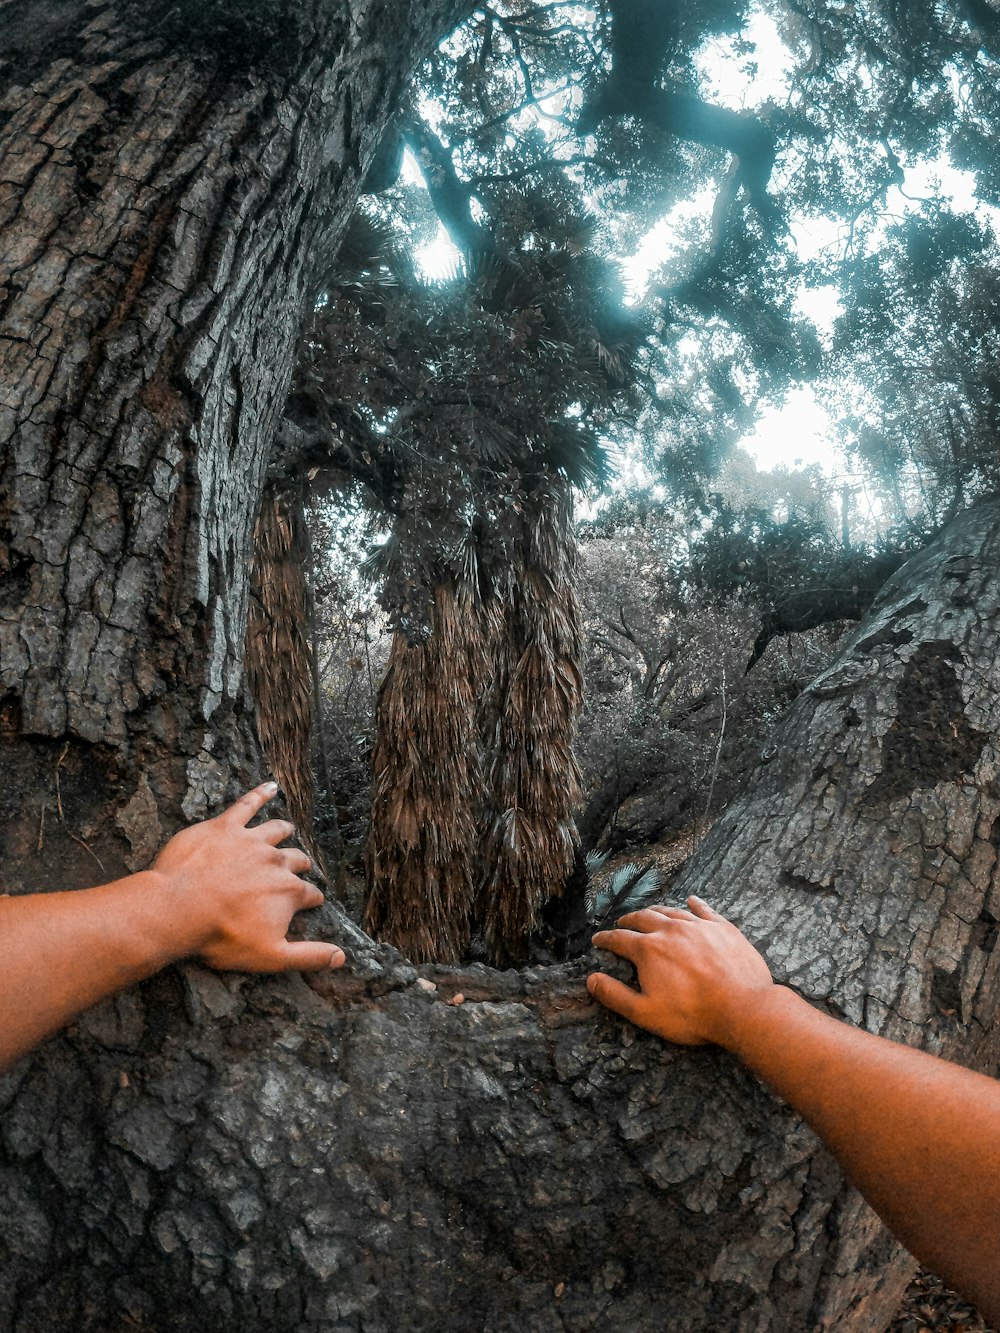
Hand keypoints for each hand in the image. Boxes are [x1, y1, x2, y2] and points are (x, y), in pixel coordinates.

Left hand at [149, 783, 345, 973]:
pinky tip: (269, 786)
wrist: (178, 909)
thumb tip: (342, 957)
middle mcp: (275, 861)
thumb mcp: (270, 957)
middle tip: (300, 866)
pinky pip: (247, 804)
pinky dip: (260, 792)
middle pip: (295, 859)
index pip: (309, 894)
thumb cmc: (222, 936)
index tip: (311, 902)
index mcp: (288, 891)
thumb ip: (309, 956)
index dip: (311, 899)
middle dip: (300, 864)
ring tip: (288, 829)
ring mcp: (251, 840)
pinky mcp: (225, 826)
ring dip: (284, 831)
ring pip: (275, 831)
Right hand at [588, 896, 773, 1047]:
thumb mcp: (645, 1012)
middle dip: (629, 920)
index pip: (619, 939)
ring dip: (656, 911)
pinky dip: (695, 904)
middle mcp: (671, 930)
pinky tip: (691, 900)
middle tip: (622, 923)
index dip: (605, 939)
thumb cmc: (692, 1015)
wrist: (742, 1007)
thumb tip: (591, 980)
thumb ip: (615, 995)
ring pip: (672, 911)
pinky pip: (704, 910)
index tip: (598, 939)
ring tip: (650, 913)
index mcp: (649, 949)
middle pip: (644, 918)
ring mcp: (698, 926)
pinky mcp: (722, 928)